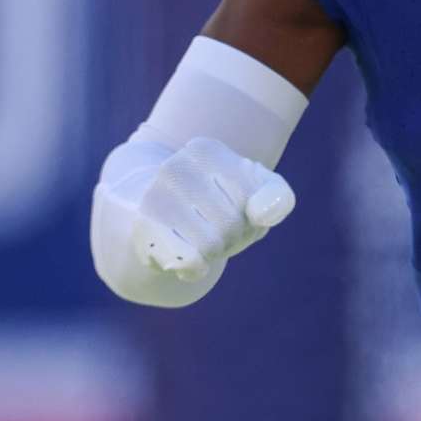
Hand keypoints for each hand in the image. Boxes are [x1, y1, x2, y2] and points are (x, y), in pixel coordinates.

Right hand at [92, 130, 295, 306]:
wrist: (163, 219)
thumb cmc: (220, 205)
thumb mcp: (257, 194)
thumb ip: (276, 196)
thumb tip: (262, 214)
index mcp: (205, 150)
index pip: (253, 197)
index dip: (252, 213)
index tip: (233, 204)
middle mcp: (174, 168)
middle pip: (232, 223)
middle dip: (232, 234)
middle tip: (212, 225)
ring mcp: (154, 199)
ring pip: (212, 245)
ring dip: (214, 252)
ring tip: (197, 236)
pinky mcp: (143, 232)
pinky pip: (189, 263)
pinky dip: (196, 269)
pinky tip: (184, 255)